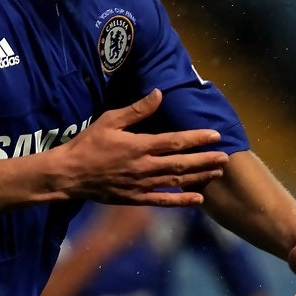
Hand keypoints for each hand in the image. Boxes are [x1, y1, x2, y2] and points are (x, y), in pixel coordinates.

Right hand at [57, 89, 229, 205]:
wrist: (69, 175)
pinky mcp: (135, 199)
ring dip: (199, 177)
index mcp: (139, 145)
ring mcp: (141, 185)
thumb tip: (159, 94)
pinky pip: (162, 201)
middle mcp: (145, 167)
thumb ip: (136, 110)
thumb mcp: (109, 120)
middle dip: (206, 160)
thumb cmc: (88, 144)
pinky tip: (197, 199)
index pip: (175, 141)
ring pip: (176, 181)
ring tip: (217, 173)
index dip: (197, 138)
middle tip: (226, 158)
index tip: (216, 135)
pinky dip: (181, 200)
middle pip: (182, 163)